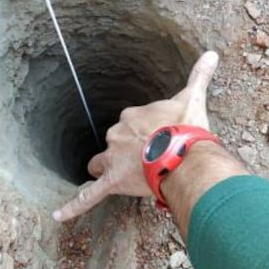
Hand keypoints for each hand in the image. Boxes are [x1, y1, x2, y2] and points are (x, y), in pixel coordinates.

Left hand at [52, 51, 218, 221]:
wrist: (182, 153)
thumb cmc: (185, 127)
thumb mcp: (192, 98)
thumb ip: (199, 75)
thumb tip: (212, 54)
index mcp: (131, 117)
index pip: (129, 123)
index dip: (142, 132)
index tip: (156, 138)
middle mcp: (116, 135)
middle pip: (113, 144)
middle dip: (125, 151)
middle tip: (147, 159)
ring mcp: (112, 159)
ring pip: (100, 165)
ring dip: (106, 169)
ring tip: (120, 176)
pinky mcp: (112, 182)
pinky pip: (88, 197)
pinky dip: (72, 206)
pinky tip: (56, 214)